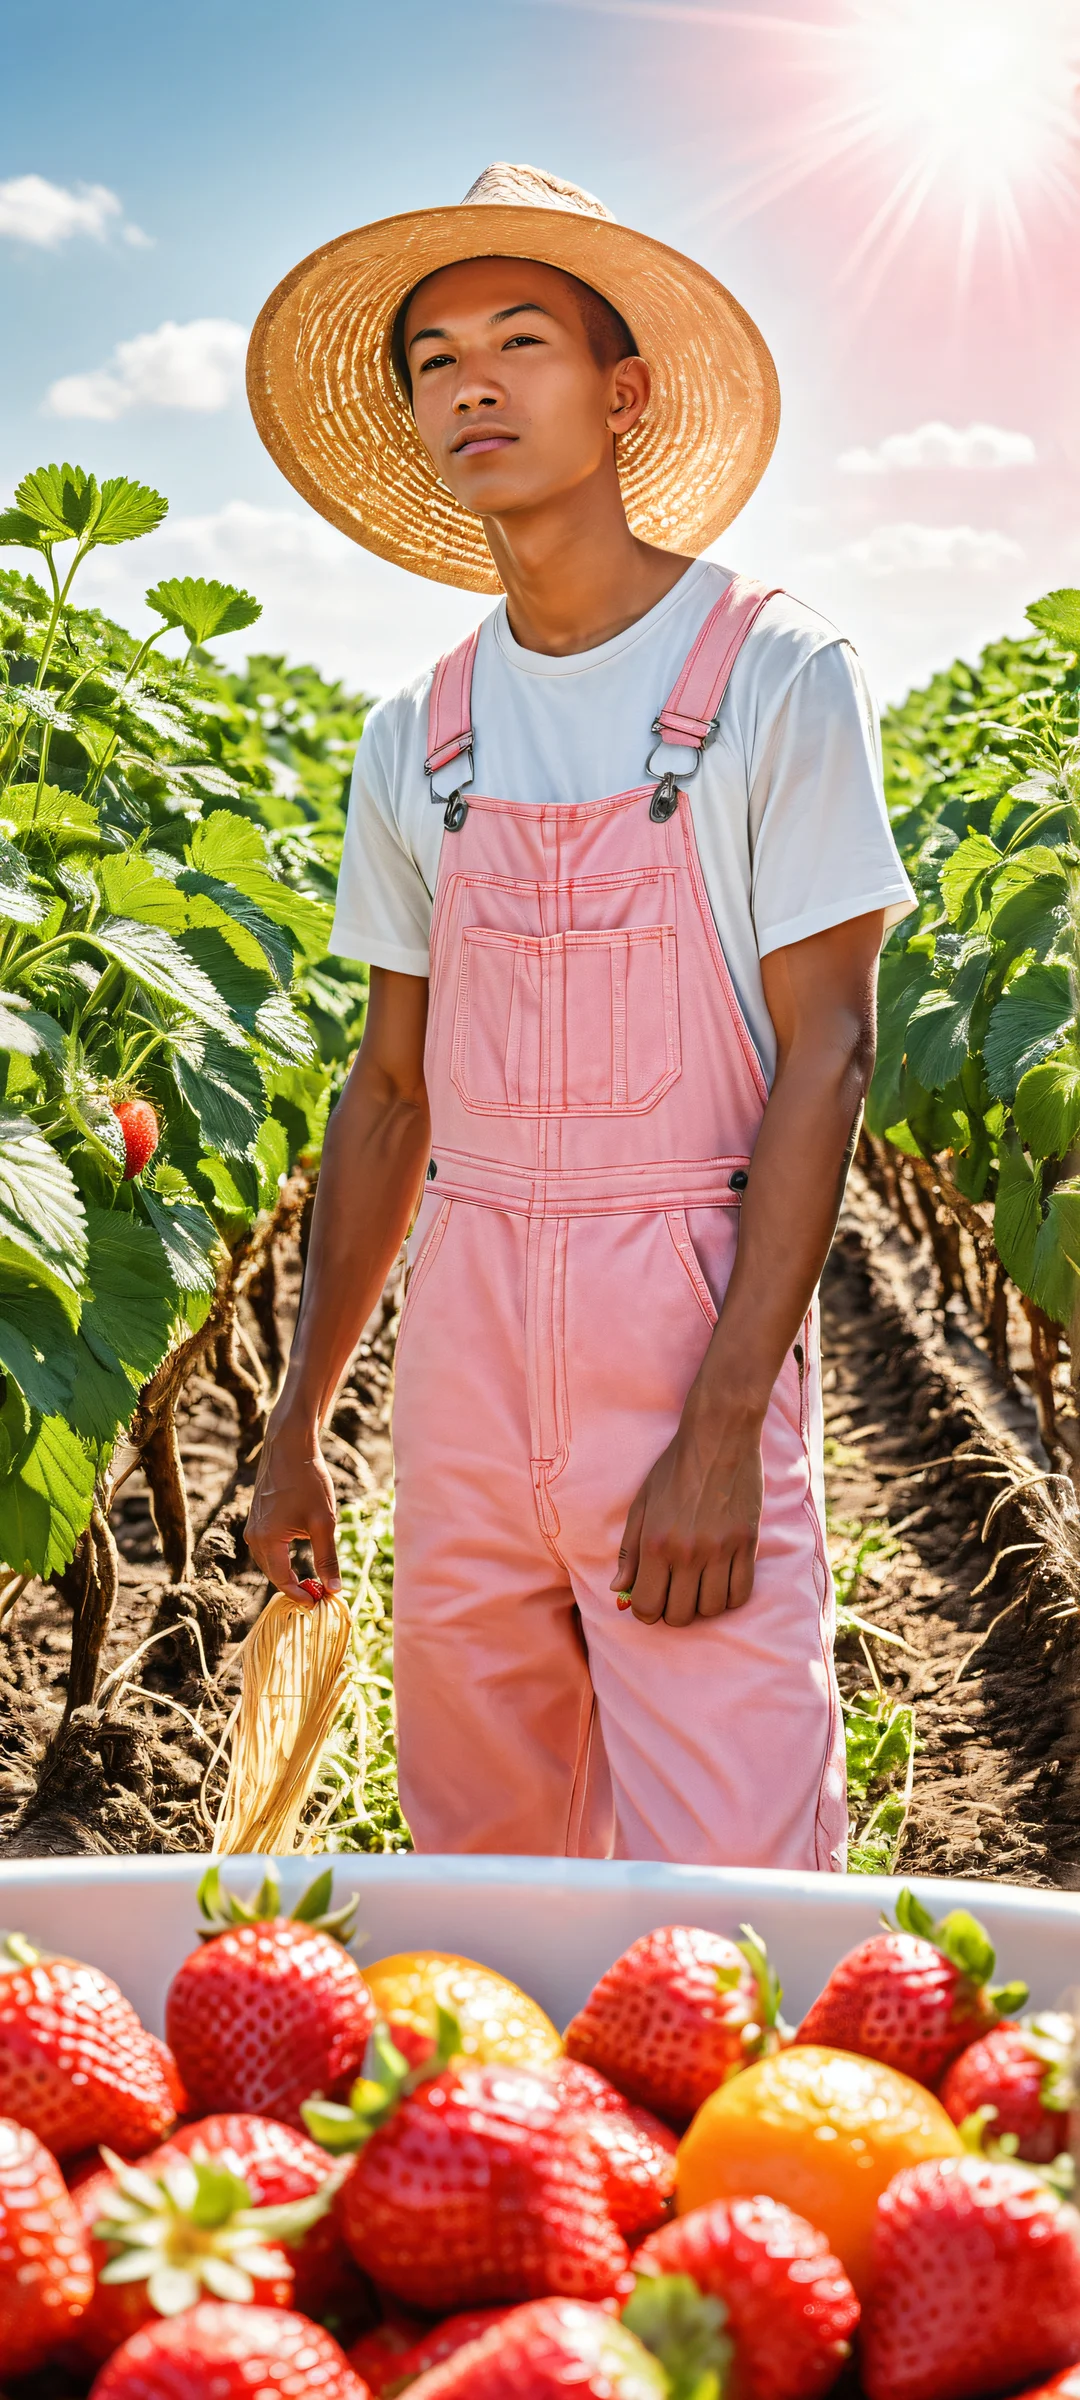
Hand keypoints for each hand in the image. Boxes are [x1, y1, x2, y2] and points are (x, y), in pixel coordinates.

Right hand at [244, 1406, 340, 1602]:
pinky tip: (301, 1556)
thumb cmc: (308, 1481)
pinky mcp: (258, 1517)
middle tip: (319, 1594)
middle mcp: (252, 1536)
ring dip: (287, 1572)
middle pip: (272, 1573)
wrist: (291, 1445)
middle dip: (294, 1586)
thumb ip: (327, 1558)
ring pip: (269, 1560)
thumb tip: (334, 1589)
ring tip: (312, 1579)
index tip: (320, 1602)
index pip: (281, 1580)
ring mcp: (253, 1525)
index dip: (301, 1595)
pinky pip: (267, 1546)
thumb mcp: (323, 1522)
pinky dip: (282, 1557)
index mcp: (266, 1540)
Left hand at [611, 1402, 763, 1625]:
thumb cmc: (675, 1468)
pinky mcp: (748, 1544)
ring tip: (697, 1587)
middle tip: (673, 1596)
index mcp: (656, 1543)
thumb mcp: (642, 1504)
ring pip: (712, 1609)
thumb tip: (619, 1588)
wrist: (719, 1437)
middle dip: (672, 1613)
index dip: (645, 1612)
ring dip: (701, 1606)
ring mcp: (721, 1550)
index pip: (648, 1605)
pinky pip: (740, 1593)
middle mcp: (688, 1552)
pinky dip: (728, 1598)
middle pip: (681, 1615)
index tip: (649, 1604)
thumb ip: (629, 1550)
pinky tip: (720, 1582)